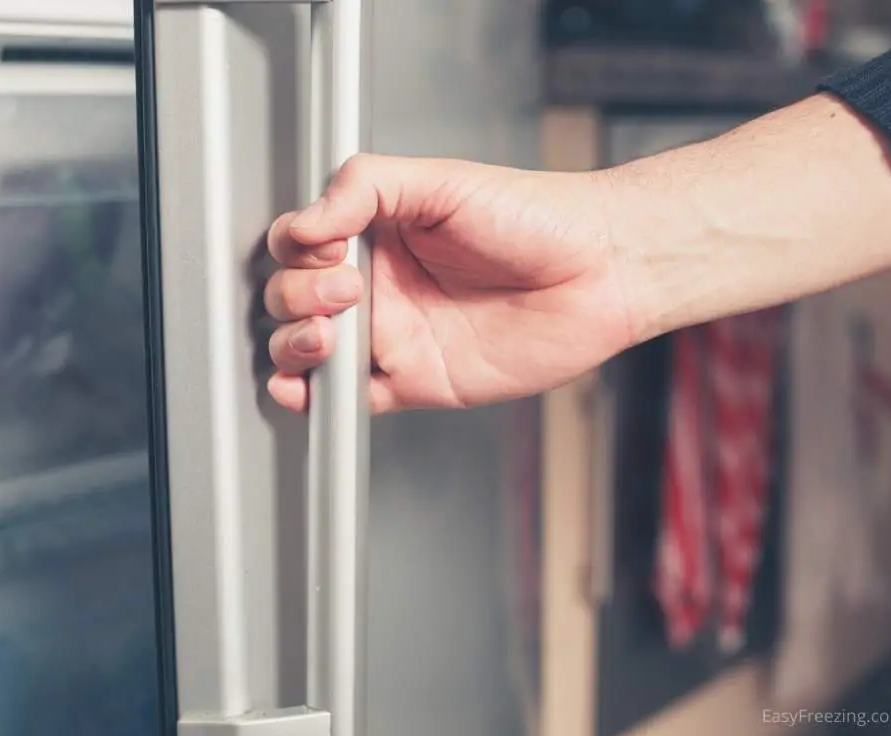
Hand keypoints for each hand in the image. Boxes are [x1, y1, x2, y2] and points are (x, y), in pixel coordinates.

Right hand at [263, 154, 640, 413]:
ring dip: (294, 345)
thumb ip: (364, 187)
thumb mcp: (441, 179)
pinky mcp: (414, 381)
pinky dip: (316, 400)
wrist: (598, 272)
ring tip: (326, 335)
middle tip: (347, 289)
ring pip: (307, 351)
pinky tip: (306, 388)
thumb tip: (305, 222)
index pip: (300, 244)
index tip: (324, 246)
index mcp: (377, 232)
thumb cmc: (535, 218)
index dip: (297, 249)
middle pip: (292, 298)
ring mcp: (392, 334)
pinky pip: (349, 398)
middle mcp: (379, 284)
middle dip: (297, 297)